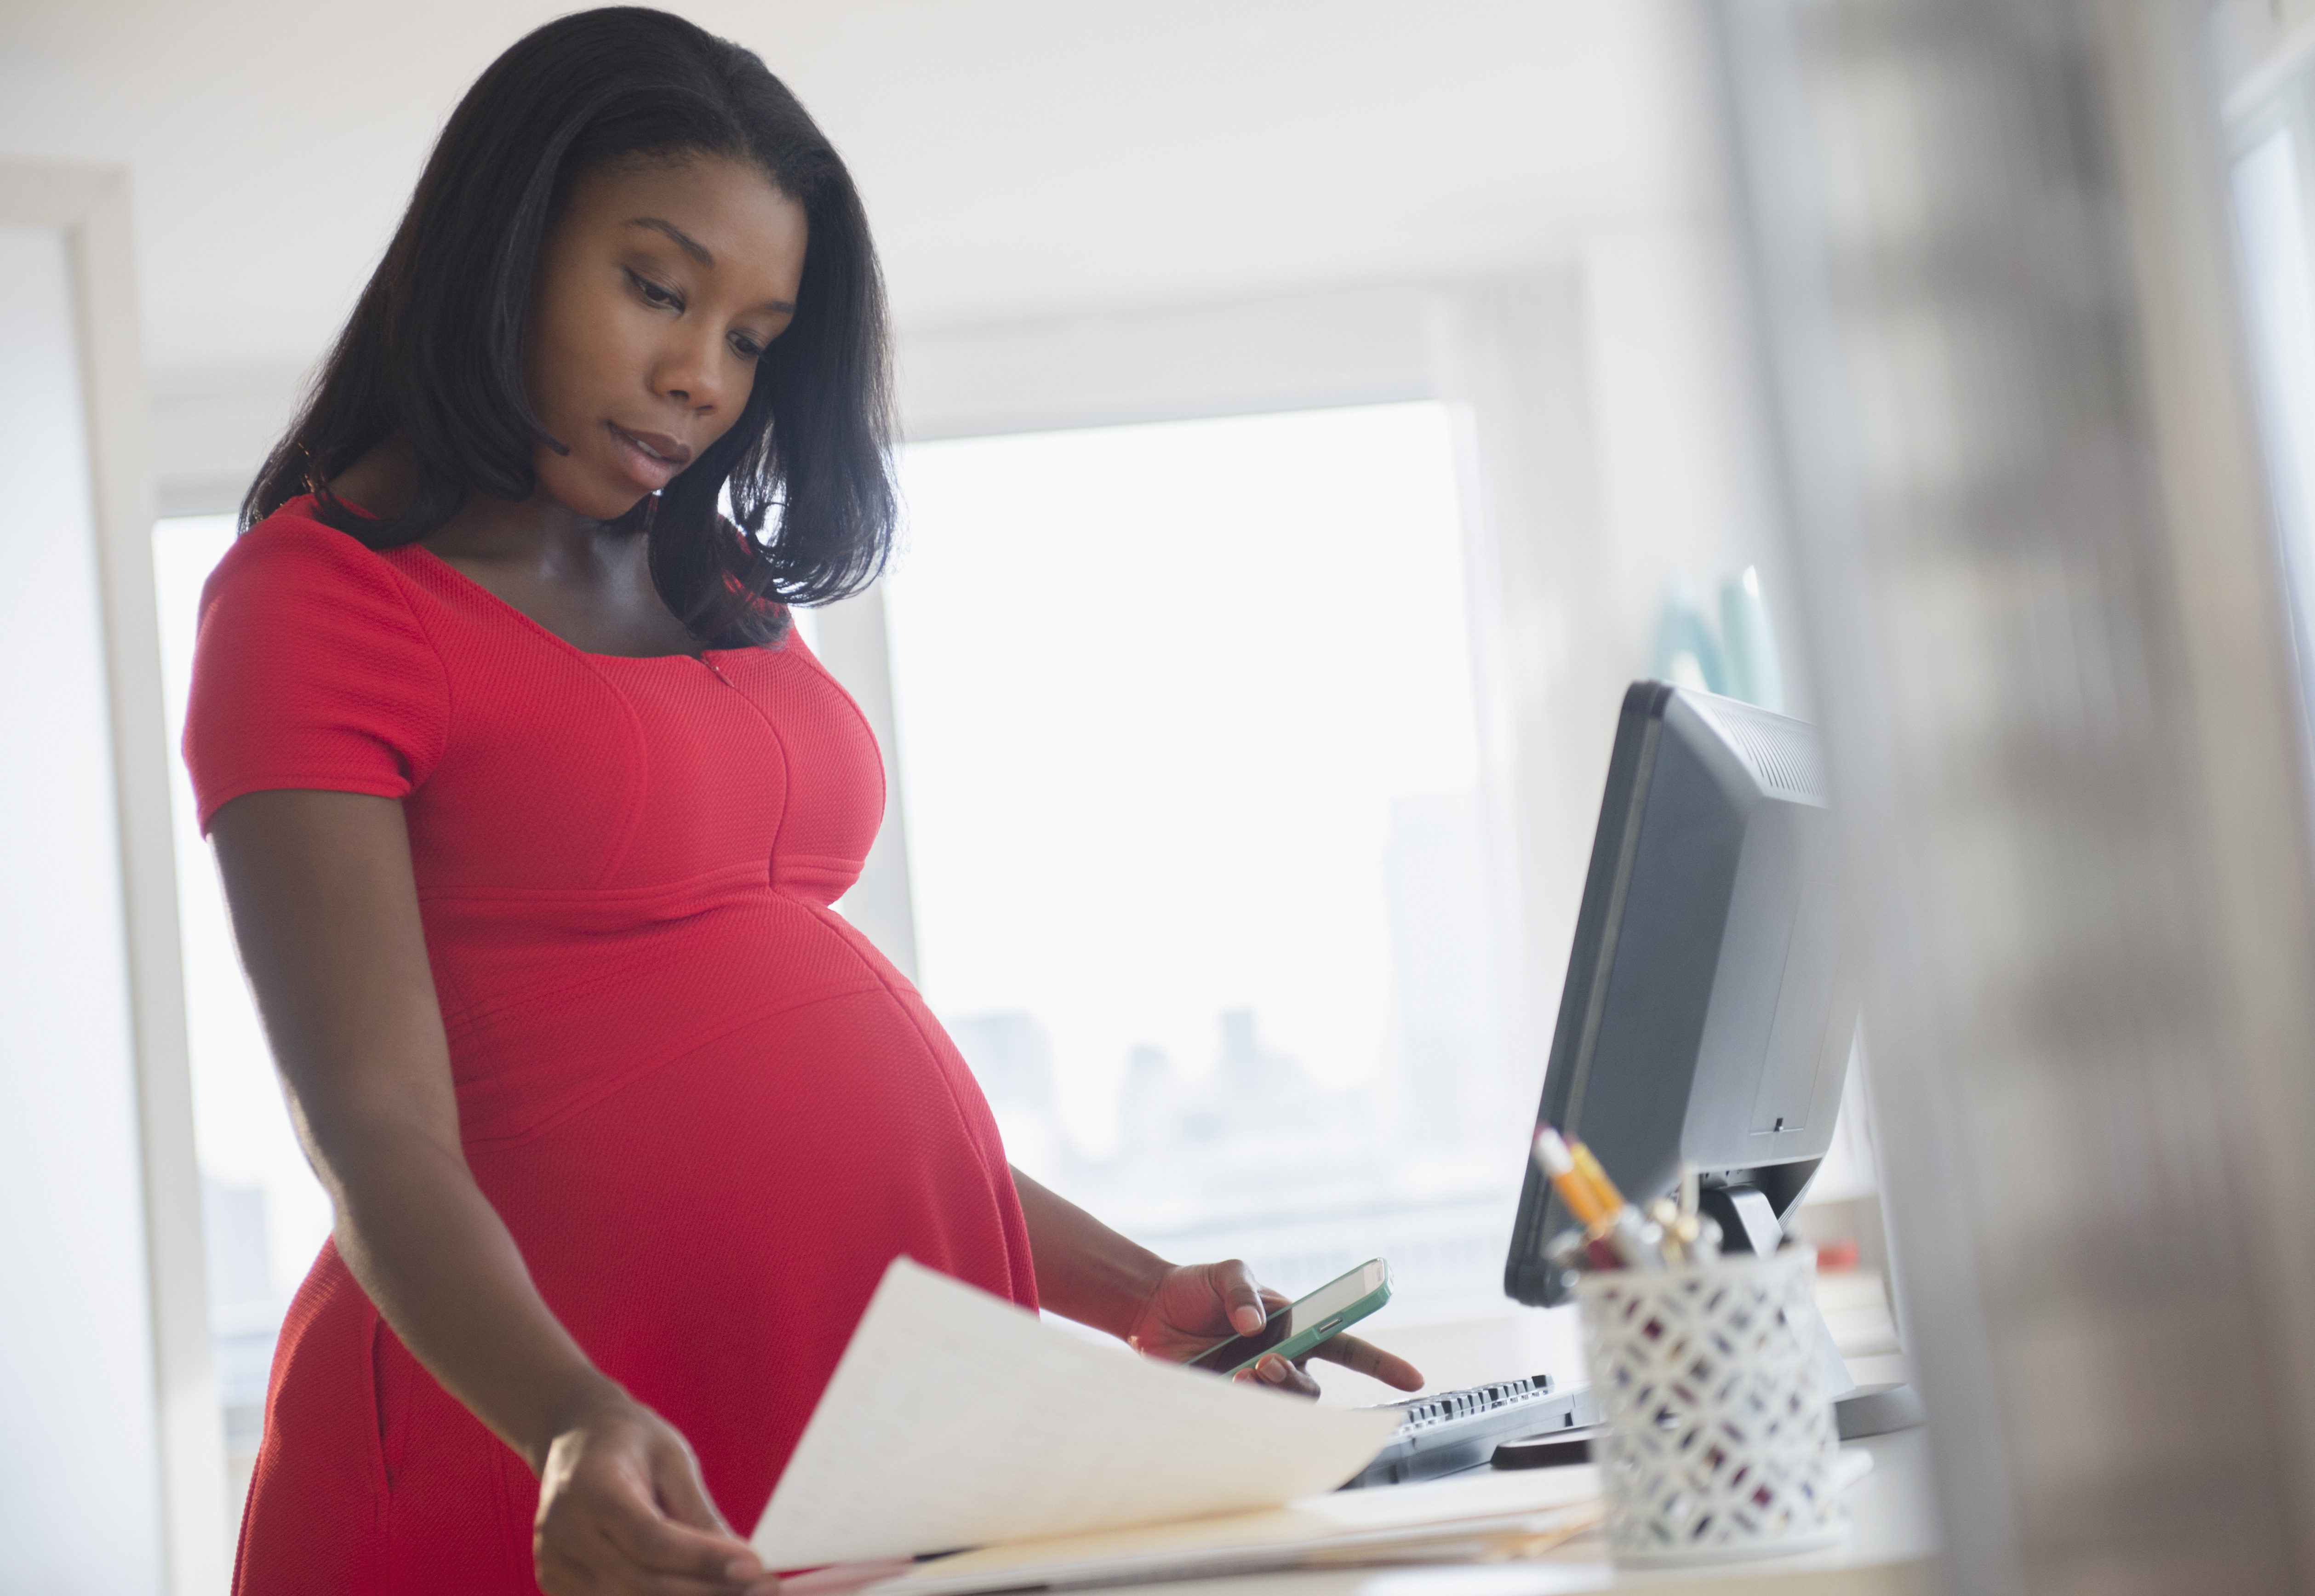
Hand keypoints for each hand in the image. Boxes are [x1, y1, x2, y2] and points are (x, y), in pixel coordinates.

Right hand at [533, 1392, 776, 1595]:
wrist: (575, 1439)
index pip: (650, 1539)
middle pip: (641, 1582)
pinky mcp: (557, 1586)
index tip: (754, 1567)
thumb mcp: (671, 1458)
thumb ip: (698, 1512)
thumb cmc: (630, 1442)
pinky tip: (697, 1592)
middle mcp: (562, 1533)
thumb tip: (740, 1563)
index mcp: (590, 1489)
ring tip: (738, 1593)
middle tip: (761, 1589)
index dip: (703, 1559)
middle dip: (707, 1590)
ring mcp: (553, 1566)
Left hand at [1123, 1260, 1423, 1399]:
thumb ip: (1242, 1290)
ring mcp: (1253, 1382)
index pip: (1347, 1347)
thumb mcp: (1225, 1272)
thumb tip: (1254, 1323)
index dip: (1381, 1365)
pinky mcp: (1224, 1399)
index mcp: (1294, 1327)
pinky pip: (1243, 1416)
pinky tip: (1217, 1383)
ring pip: (1281, 1407)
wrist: (1149, 1308)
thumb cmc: (1196, 1287)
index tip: (1412, 1380)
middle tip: (1265, 1366)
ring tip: (1240, 1375)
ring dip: (1267, 1395)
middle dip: (1295, 1383)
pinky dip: (1236, 1404)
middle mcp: (1281, 1359)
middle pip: (1311, 1389)